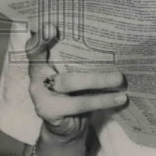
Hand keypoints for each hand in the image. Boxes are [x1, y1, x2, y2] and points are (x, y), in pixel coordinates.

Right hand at [26, 22, 127, 140]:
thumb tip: (113, 44)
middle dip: (91, 68)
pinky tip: (119, 99)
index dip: (40, 39)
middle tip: (117, 71)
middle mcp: (37, 79)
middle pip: (62, 65)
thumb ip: (80, 60)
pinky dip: (101, 101)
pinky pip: (79, 104)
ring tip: (120, 80)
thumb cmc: (73, 94)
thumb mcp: (74, 74)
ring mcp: (41, 97)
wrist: (65, 128)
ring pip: (70, 83)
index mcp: (41, 65)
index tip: (52, 27)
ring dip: (99, 81)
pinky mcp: (50, 112)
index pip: (35, 49)